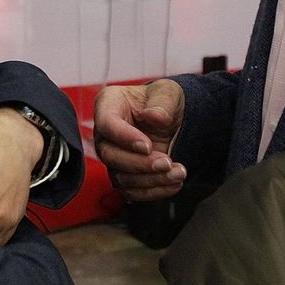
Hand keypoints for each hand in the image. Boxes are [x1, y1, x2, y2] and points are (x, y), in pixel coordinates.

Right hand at [94, 79, 186, 201]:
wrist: (174, 119)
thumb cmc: (164, 101)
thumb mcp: (168, 93)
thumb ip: (162, 102)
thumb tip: (155, 117)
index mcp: (109, 104)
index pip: (106, 123)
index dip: (124, 137)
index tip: (147, 146)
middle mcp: (106, 133)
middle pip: (110, 155)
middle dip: (139, 164)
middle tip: (166, 163)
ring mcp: (114, 155)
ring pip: (121, 177)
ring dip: (151, 180)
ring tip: (178, 173)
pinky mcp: (124, 174)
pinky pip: (132, 191)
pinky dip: (154, 191)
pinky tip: (173, 184)